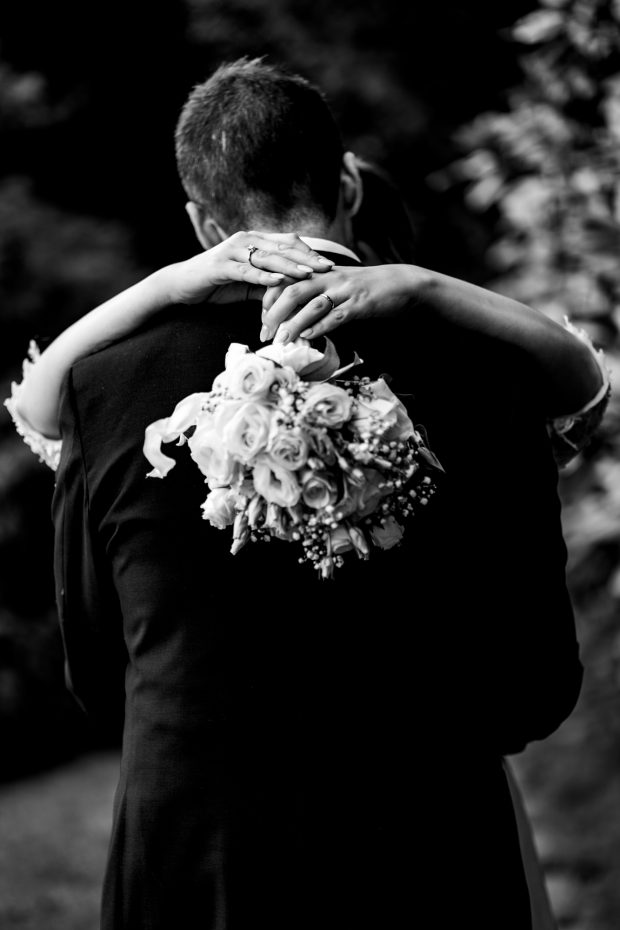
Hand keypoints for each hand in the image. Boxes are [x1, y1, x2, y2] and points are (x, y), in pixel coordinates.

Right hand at [166, 231, 333, 304]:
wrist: (182, 285)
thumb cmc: (217, 285)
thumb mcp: (249, 284)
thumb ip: (271, 284)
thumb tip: (296, 293)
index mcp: (254, 241)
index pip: (288, 242)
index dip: (309, 252)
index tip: (329, 264)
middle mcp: (245, 240)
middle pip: (283, 247)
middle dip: (307, 258)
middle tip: (328, 268)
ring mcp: (232, 251)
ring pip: (268, 257)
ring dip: (290, 266)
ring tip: (309, 274)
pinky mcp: (221, 265)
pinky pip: (247, 270)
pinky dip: (263, 276)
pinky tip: (279, 280)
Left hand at [260, 264, 421, 343]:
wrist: (401, 283)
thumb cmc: (366, 289)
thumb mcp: (337, 287)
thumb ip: (316, 297)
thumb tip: (293, 318)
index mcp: (321, 273)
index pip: (286, 281)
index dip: (270, 300)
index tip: (263, 321)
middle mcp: (330, 278)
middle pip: (292, 291)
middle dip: (274, 313)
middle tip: (265, 334)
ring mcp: (345, 290)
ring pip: (312, 305)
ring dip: (294, 324)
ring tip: (282, 340)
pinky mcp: (361, 303)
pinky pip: (337, 315)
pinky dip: (321, 327)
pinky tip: (309, 337)